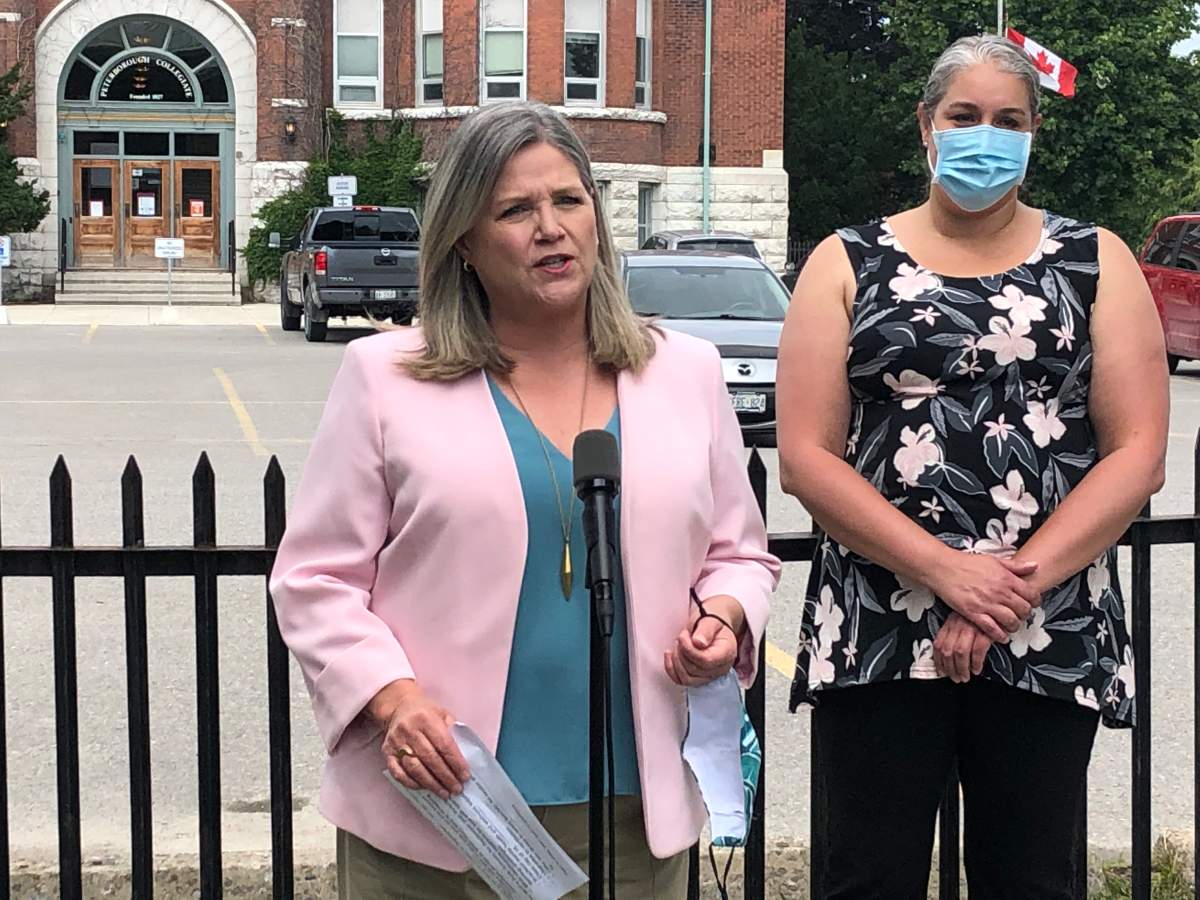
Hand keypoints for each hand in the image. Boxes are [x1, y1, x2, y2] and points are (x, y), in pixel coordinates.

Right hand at [368, 679, 469, 799]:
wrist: (399, 706)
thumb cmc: (426, 712)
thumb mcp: (443, 714)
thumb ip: (453, 732)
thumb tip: (465, 757)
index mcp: (426, 719)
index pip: (444, 744)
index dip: (456, 762)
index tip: (465, 776)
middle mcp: (409, 730)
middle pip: (430, 758)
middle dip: (445, 777)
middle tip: (457, 789)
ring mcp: (396, 742)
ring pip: (414, 768)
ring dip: (431, 783)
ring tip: (444, 793)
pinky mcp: (387, 752)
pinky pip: (398, 773)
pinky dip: (411, 783)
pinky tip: (424, 788)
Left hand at [664, 596, 742, 686]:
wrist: (711, 625)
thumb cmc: (711, 622)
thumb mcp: (710, 620)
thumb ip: (706, 630)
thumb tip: (698, 642)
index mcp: (727, 652)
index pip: (706, 660)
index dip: (689, 650)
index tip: (683, 636)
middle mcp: (720, 668)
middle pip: (694, 670)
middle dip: (682, 651)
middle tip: (683, 636)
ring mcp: (709, 675)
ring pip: (687, 678)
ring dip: (676, 660)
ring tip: (679, 644)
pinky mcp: (698, 678)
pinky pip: (681, 681)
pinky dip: (671, 669)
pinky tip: (669, 655)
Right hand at [926, 551, 1039, 641]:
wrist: (943, 567)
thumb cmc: (966, 562)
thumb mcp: (994, 560)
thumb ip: (1015, 565)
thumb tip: (1034, 565)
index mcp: (1006, 578)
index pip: (1031, 594)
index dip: (1035, 601)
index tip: (1032, 603)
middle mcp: (999, 592)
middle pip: (1023, 610)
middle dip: (1025, 615)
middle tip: (1021, 615)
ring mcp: (987, 604)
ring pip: (1011, 621)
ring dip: (1014, 626)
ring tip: (1011, 625)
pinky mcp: (974, 613)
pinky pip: (993, 629)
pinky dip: (1000, 635)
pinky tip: (1001, 636)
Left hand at [933, 612, 992, 682]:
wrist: (998, 606)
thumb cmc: (981, 614)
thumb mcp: (962, 620)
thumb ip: (954, 633)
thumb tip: (947, 654)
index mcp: (951, 622)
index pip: (938, 644)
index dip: (938, 660)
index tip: (941, 670)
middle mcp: (958, 624)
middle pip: (947, 650)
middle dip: (950, 668)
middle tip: (954, 677)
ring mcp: (971, 627)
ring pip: (960, 652)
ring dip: (961, 668)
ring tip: (965, 676)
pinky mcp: (986, 631)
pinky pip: (977, 651)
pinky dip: (976, 663)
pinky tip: (976, 669)